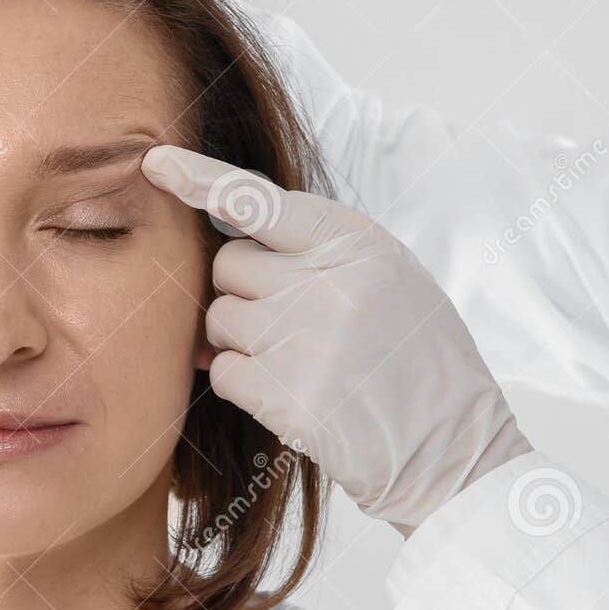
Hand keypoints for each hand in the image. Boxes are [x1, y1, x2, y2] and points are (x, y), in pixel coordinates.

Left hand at [142, 145, 532, 537]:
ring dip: (240, 341)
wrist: (452, 446)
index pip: (257, 199)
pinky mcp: (286, 396)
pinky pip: (224, 372)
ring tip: (296, 362)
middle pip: (228, 265)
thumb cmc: (418, 360)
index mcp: (356, 243)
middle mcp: (327, 283)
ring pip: (219, 319)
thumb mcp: (389, 277)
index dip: (199, 179)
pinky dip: (243, 383)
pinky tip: (289, 394)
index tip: (156, 164)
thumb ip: (319, 252)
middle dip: (242, 291)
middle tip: (286, 322)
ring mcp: (303, 340)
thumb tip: (231, 241)